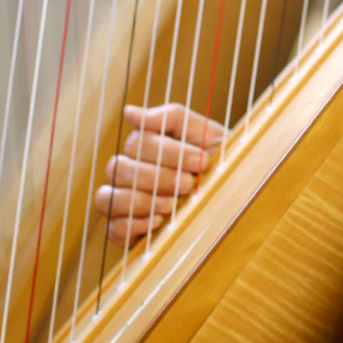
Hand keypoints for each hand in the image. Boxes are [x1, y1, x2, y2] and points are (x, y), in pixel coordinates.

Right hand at [95, 103, 225, 246]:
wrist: (235, 192)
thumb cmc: (215, 159)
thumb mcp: (201, 132)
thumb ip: (168, 117)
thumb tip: (128, 112)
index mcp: (142, 146)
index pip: (137, 144)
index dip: (169, 153)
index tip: (202, 161)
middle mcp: (127, 172)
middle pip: (119, 169)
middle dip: (157, 177)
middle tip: (188, 184)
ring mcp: (123, 202)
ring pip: (107, 198)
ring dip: (141, 201)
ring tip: (171, 205)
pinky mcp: (126, 231)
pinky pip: (113, 228)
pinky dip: (134, 225)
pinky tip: (159, 222)